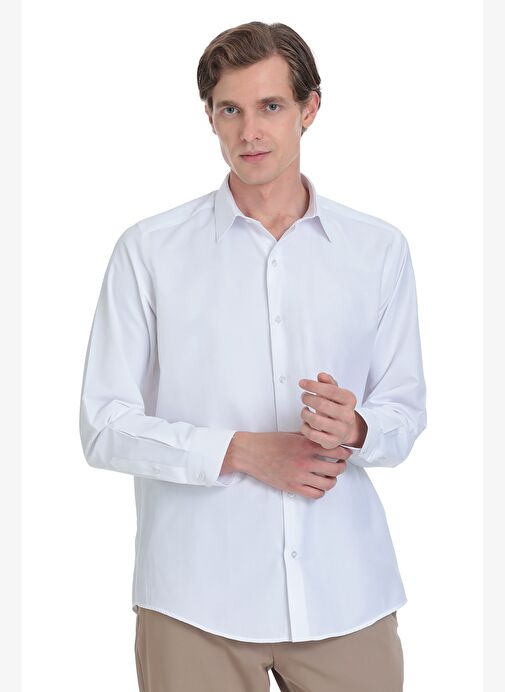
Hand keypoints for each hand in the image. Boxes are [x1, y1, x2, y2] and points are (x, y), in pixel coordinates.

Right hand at [226, 431, 350, 499]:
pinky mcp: (293, 487)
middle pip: (337, 468)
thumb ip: (309, 438)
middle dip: (342, 466)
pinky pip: (316, 494)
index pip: (336, 450)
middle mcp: (305, 461)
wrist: (251, 453)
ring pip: (329, 483)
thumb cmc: (269, 442)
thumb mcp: (292, 435)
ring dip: (332, 480)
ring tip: (329, 476)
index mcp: (306, 445)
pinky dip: (321, 491)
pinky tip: (318, 485)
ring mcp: (299, 476)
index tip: (345, 453)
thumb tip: (323, 440)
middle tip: (340, 464)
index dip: (345, 452)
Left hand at [298, 372, 365, 449]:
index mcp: (349, 400)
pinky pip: (312, 435)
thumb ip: (328, 383)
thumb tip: (322, 376)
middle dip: (307, 398)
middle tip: (304, 396)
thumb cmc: (338, 409)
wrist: (347, 429)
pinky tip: (306, 422)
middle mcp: (347, 415)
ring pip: (315, 421)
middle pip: (322, 404)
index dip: (313, 385)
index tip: (302, 383)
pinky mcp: (332, 442)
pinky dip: (304, 427)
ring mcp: (340, 430)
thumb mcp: (336, 393)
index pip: (330, 390)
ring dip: (304, 413)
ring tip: (304, 410)